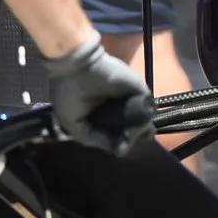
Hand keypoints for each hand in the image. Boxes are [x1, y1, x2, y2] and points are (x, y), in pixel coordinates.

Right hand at [39, 34, 154, 154]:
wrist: (76, 67)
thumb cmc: (69, 92)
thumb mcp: (73, 123)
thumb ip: (94, 139)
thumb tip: (118, 150)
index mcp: (102, 115)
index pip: (118, 135)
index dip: (119, 143)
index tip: (117, 147)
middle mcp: (119, 107)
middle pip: (135, 131)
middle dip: (133, 139)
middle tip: (126, 140)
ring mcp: (131, 99)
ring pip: (144, 122)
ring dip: (139, 132)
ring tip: (129, 134)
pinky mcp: (140, 90)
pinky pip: (148, 110)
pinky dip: (143, 120)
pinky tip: (135, 126)